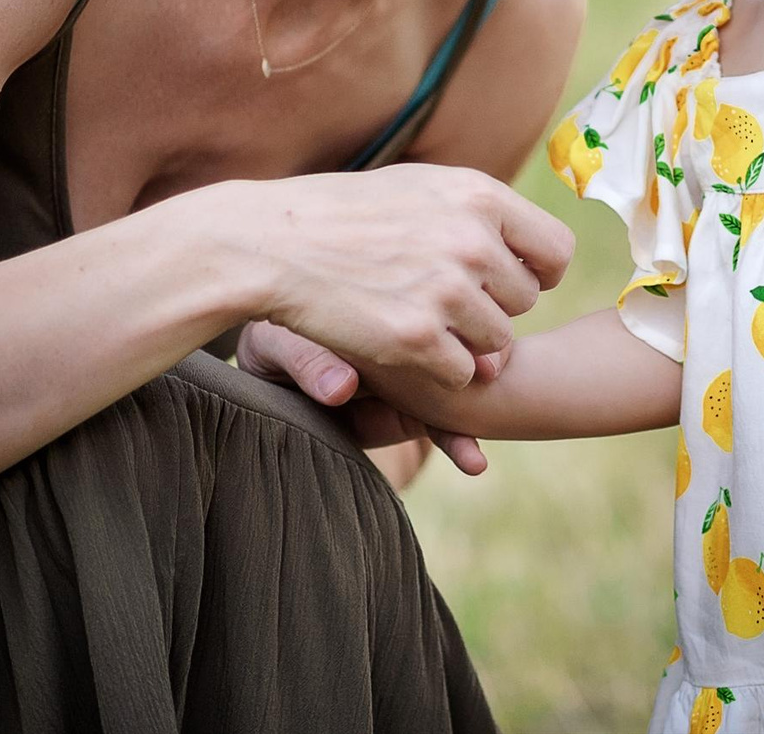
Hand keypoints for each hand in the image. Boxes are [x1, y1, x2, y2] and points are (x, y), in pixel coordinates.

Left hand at [236, 319, 508, 474]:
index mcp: (387, 301)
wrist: (274, 373)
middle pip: (465, 339)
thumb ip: (308, 363)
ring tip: (482, 433)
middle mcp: (412, 331)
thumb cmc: (275, 349)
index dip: (458, 320)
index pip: (433, 303)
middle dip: (483, 357)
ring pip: (466, 381)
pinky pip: (445, 424)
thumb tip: (342, 388)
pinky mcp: (417, 409)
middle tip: (489, 374)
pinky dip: (459, 442)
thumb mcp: (278, 348)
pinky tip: (474, 463)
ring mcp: (422, 371)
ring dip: (478, 403)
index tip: (474, 350)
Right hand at [239, 161, 569, 423]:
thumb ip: (483, 219)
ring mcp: (444, 291)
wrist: (273, 242)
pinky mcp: (415, 337)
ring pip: (497, 343)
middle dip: (492, 308)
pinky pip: (462, 372)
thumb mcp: (423, 187)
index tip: (508, 281)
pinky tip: (402, 344)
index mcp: (480, 196)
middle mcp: (471, 241)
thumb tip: (540, 269)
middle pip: (525, 302)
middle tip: (442, 299)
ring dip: (466, 342)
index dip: (538, 273)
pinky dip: (438, 370)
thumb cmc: (350, 214)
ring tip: (419, 317)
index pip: (556, 251)